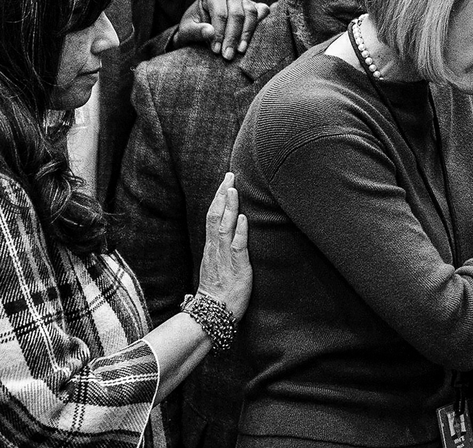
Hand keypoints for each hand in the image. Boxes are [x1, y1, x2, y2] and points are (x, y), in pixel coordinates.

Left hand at [173, 0, 271, 60]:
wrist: (203, 25)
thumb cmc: (194, 27)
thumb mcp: (187, 30)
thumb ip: (196, 31)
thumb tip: (210, 32)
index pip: (220, 14)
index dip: (219, 33)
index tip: (216, 51)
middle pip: (237, 14)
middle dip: (232, 36)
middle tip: (228, 55)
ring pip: (251, 13)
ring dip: (247, 33)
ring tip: (240, 50)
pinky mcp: (255, 6)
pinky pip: (262, 12)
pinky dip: (261, 24)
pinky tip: (255, 39)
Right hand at [195, 173, 251, 322]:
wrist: (213, 314)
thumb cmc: (218, 290)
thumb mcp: (218, 264)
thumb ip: (222, 247)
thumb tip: (231, 230)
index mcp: (211, 248)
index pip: (212, 217)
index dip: (218, 198)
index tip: (225, 181)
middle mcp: (215, 250)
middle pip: (215, 217)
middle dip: (222, 195)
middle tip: (229, 175)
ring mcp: (225, 258)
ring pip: (224, 228)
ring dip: (230, 208)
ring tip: (234, 190)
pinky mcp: (237, 268)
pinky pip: (237, 247)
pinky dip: (240, 232)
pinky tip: (244, 219)